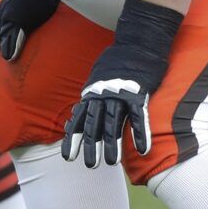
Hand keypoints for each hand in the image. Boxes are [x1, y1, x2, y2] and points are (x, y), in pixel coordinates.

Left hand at [63, 0, 180, 167]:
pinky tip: (141, 150)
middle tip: (89, 167)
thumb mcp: (96, 79)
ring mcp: (119, 95)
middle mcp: (101, 96)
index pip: (78, 121)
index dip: (73, 140)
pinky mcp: (138, 93)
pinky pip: (138, 117)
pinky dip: (140, 133)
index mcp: (90, 95)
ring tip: (110, 163)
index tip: (67, 158)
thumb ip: (90, 97)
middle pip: (94, 126)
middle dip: (90, 147)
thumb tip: (80, 112)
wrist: (137, 41)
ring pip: (113, 124)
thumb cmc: (117, 63)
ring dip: (112, 145)